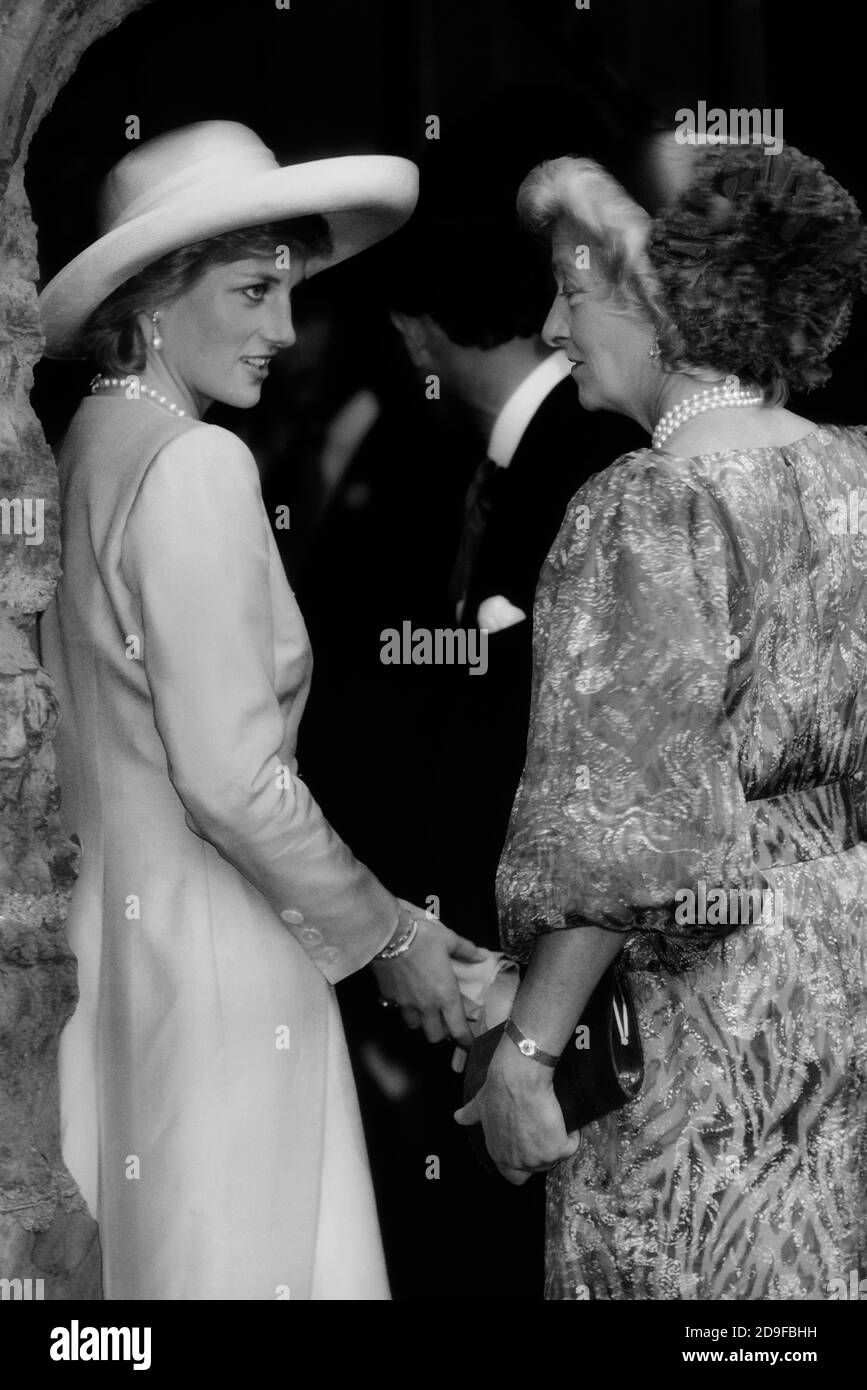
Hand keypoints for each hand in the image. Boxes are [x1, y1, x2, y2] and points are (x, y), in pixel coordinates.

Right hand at [371, 904, 485, 1046]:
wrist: (388, 935)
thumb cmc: (423, 937)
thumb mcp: (449, 940)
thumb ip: (466, 951)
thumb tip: (482, 956)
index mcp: (445, 995)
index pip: (458, 1030)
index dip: (465, 1041)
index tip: (469, 1044)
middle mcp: (426, 1005)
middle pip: (434, 1036)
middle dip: (441, 1034)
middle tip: (445, 1022)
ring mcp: (405, 1003)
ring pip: (414, 1025)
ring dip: (420, 1021)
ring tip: (423, 1008)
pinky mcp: (388, 996)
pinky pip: (397, 1008)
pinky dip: (402, 1005)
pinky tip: (404, 993)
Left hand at [453, 1037, 579, 1183]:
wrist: (518, 1079)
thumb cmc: (498, 1089)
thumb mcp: (480, 1105)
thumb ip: (470, 1115)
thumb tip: (457, 1117)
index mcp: (498, 1154)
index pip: (512, 1175)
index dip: (522, 1163)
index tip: (529, 1144)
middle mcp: (517, 1162)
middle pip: (537, 1168)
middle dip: (542, 1152)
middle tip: (543, 1130)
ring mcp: (538, 1159)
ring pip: (554, 1158)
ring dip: (556, 1142)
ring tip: (551, 1120)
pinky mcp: (558, 1150)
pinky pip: (571, 1146)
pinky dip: (572, 1135)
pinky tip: (565, 1119)